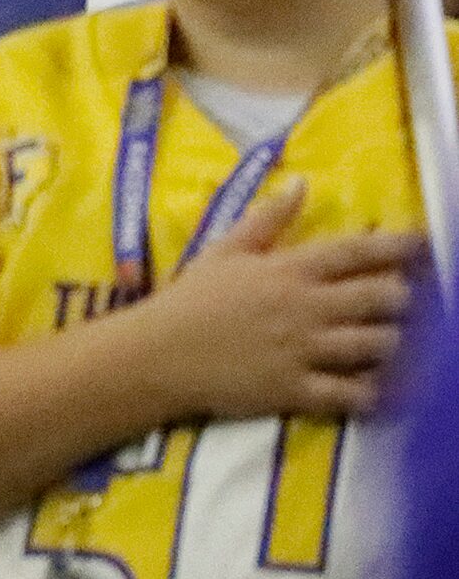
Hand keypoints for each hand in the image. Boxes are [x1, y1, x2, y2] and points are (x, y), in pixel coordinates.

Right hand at [133, 183, 418, 418]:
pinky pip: (356, 394)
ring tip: (390, 339)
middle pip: (382, 298)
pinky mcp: (299, 391)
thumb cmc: (190, 299)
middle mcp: (305, 308)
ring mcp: (304, 351)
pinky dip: (374, 390)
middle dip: (402, 297)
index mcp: (287, 270)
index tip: (422, 243)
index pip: (356, 252)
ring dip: (393, 341)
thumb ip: (267, 218)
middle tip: (400, 299)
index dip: (396, 245)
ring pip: (379, 345)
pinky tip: (374, 384)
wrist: (157, 354)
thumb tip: (301, 184)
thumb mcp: (224, 250)